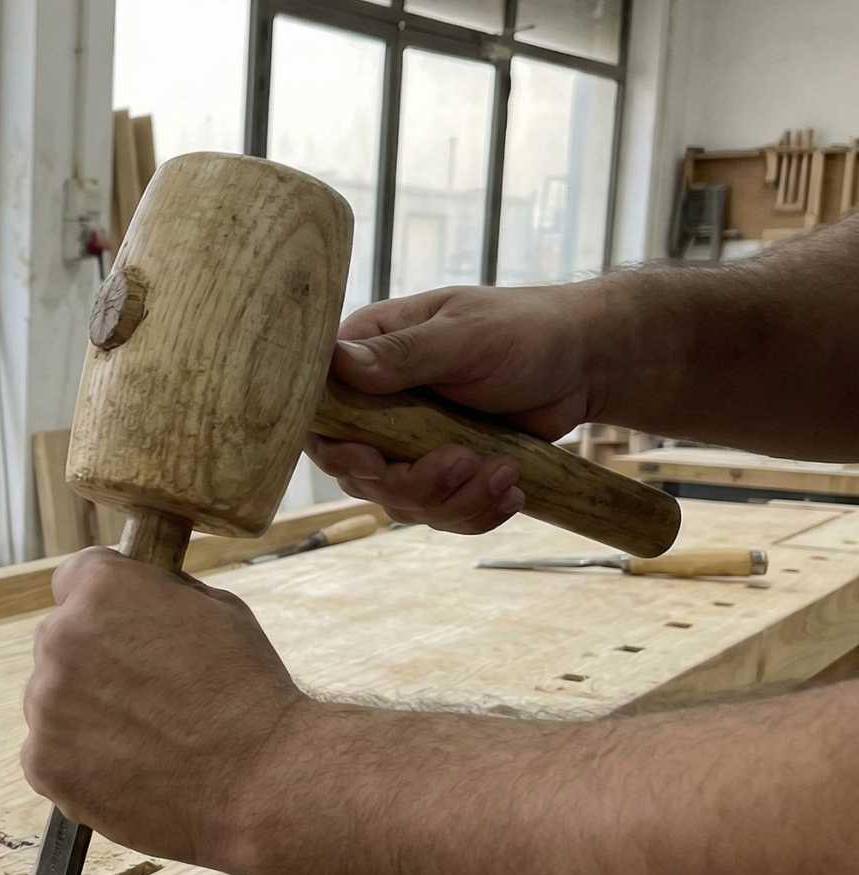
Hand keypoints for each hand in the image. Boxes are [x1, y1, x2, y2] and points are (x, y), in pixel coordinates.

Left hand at [21, 547, 310, 869]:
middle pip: (60, 639)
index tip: (123, 626)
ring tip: (144, 737)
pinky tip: (128, 768)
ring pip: (52, 698)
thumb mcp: (217, 608)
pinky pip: (49, 751)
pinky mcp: (42, 762)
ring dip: (84, 710)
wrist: (260, 782)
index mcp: (101, 589)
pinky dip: (79, 760)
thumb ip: (158, 593)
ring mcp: (45, 703)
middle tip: (144, 692)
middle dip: (93, 658)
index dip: (104, 602)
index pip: (75, 578)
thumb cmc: (248, 692)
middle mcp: (60, 638)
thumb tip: (137, 595)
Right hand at [307, 282, 607, 533]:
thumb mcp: (465, 337)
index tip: (373, 461)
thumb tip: (333, 361)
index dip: (337, 448)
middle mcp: (376, 404)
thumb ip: (401, 354)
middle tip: (466, 462)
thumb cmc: (525, 330)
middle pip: (358, 472)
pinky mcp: (440, 472)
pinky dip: (474, 513)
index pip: (319, 412)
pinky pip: (438, 514)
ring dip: (453, 501)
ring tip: (505, 473)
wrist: (584, 362)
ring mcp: (407, 443)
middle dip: (413, 483)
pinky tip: (511, 492)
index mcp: (368, 355)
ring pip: (399, 501)